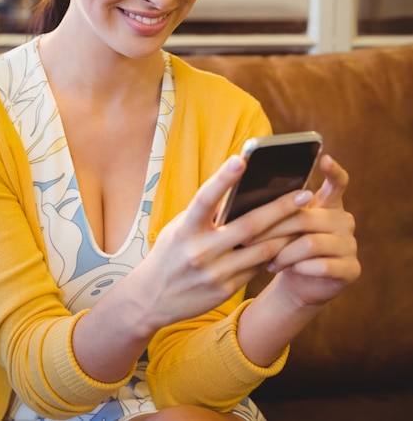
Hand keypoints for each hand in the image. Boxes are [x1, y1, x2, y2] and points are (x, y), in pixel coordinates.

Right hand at [134, 155, 306, 327]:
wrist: (151, 299)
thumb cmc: (170, 253)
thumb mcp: (180, 229)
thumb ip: (206, 214)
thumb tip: (242, 193)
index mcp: (185, 229)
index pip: (205, 198)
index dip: (223, 178)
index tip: (242, 158)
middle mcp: (200, 250)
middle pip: (249, 225)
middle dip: (280, 208)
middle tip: (304, 193)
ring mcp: (215, 273)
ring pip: (262, 249)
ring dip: (286, 232)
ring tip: (304, 216)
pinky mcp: (225, 290)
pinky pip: (257, 267)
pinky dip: (273, 252)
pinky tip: (288, 241)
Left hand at [265, 154, 360, 307]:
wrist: (300, 280)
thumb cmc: (287, 245)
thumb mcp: (283, 225)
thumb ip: (278, 209)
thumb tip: (250, 197)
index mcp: (329, 203)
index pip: (338, 182)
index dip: (332, 170)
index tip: (324, 158)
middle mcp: (344, 220)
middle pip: (306, 217)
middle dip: (273, 229)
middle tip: (248, 239)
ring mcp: (351, 244)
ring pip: (310, 243)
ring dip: (284, 253)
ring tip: (267, 260)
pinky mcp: (352, 269)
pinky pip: (322, 265)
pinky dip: (298, 268)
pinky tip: (285, 270)